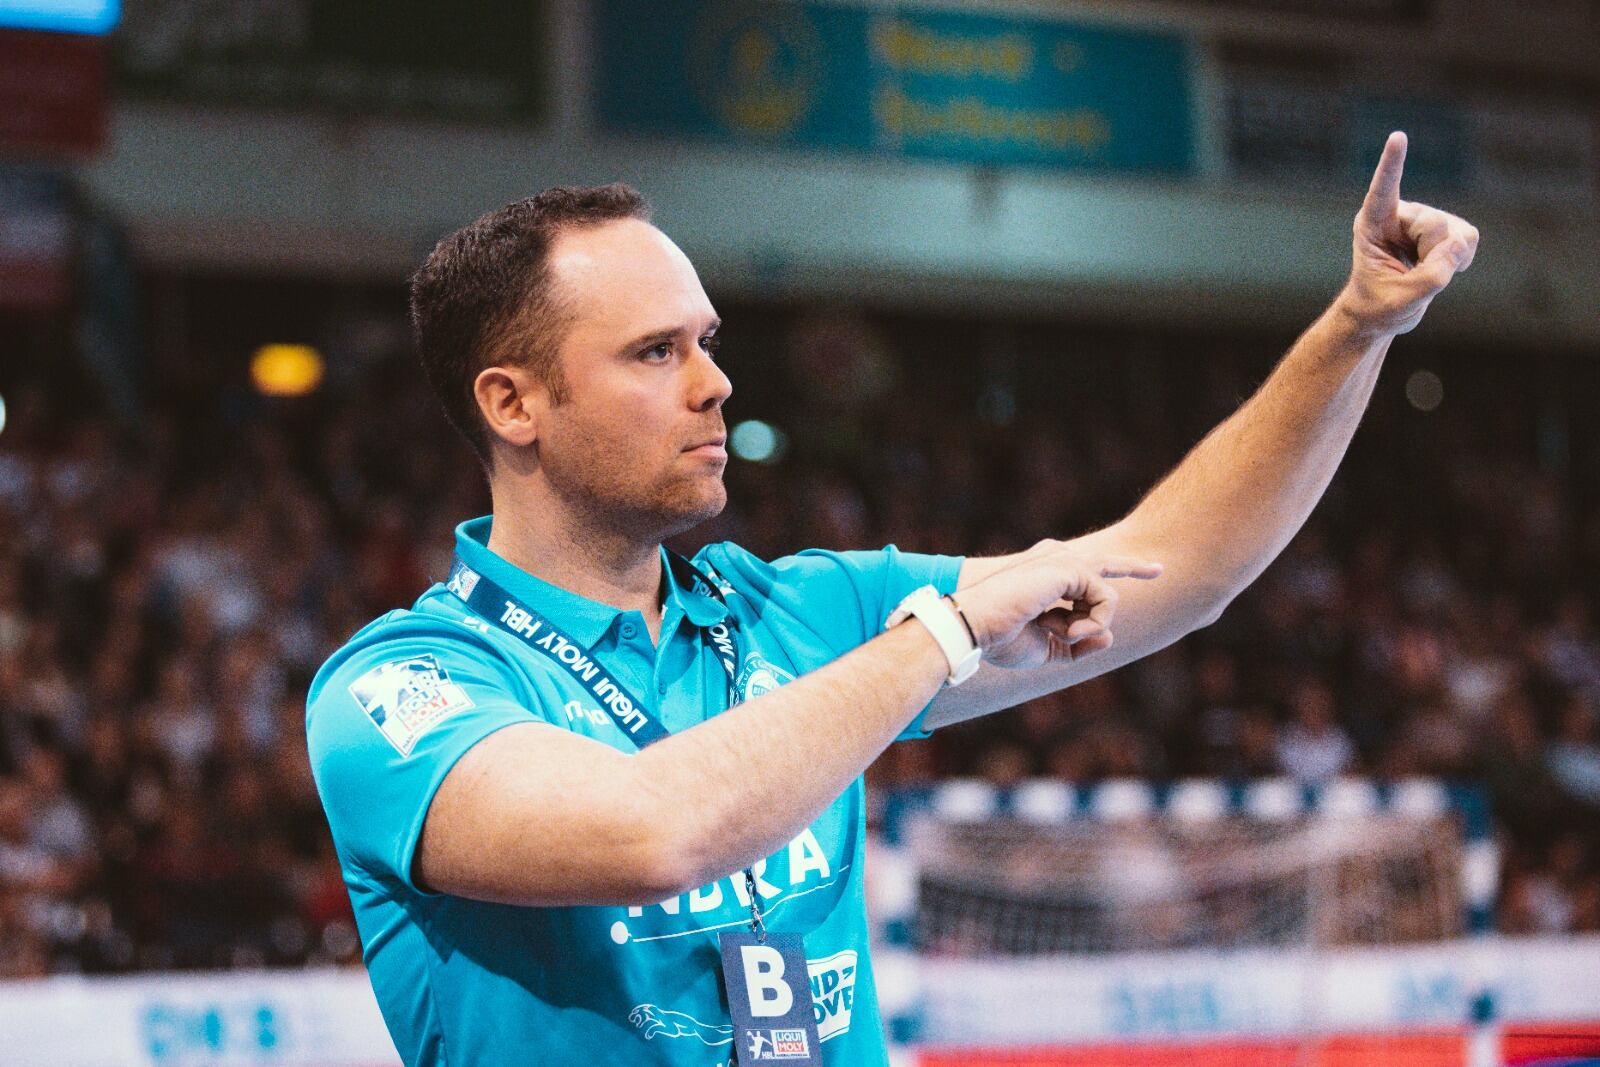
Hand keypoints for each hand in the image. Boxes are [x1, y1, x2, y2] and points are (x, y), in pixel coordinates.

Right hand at [951, 540, 1161, 669]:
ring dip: (1088, 625)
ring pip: (1106, 595)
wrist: (975, 626)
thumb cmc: (1001, 638)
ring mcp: (1063, 561)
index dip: (1107, 578)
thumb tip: (1109, 636)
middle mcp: (1055, 561)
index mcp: (1045, 577)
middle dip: (1134, 567)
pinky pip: (1106, 599)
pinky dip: (1091, 622)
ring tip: (1057, 633)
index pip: (1084, 575)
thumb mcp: (1047, 649)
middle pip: (1104, 564)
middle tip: (1160, 570)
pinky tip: (1064, 629)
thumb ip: (1079, 644)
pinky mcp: (1071, 567)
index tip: (1134, 577)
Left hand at [1336, 131, 1478, 336]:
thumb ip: (1432, 274)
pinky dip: (1462, 258)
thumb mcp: (1403, 298)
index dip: (1393, 164)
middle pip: (1434, 224)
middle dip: (1433, 257)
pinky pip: (1469, 238)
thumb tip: (1461, 242)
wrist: (1384, 313)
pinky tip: (1442, 267)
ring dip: (1446, 261)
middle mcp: (1399, 214)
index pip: (1384, 190)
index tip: (1398, 137)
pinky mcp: (1445, 228)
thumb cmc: (1380, 305)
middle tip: (1411, 277)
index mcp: (1373, 224)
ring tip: (1420, 272)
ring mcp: (1424, 219)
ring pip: (1455, 233)